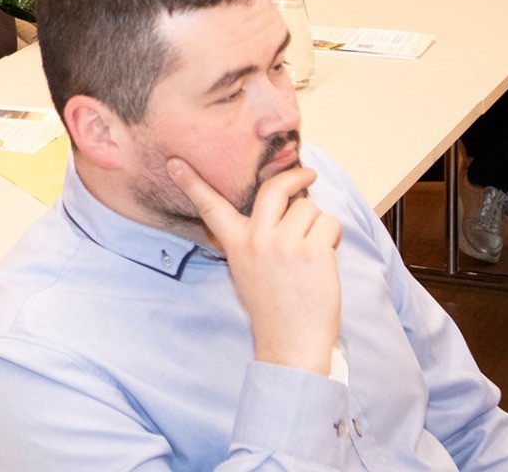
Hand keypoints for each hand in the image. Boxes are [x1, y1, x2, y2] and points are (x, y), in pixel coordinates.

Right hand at [167, 160, 341, 375]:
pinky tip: (325, 259)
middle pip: (274, 189)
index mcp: (236, 245)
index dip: (192, 182)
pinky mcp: (313, 251)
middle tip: (307, 175)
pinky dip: (332, 237)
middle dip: (295, 177)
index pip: (210, 207)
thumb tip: (285, 206)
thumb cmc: (274, 309)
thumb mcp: (248, 270)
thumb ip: (255, 239)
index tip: (175, 162)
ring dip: (318, 223)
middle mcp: (257, 239)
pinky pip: (329, 224)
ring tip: (313, 250)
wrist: (290, 344)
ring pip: (309, 207)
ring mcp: (284, 244)